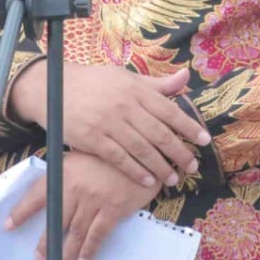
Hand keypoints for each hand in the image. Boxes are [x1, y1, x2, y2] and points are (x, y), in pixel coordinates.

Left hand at [5, 152, 159, 259]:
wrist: (143, 152)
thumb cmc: (111, 155)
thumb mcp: (82, 156)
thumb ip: (66, 174)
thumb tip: (51, 191)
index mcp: (65, 173)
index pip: (38, 195)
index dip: (21, 211)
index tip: (8, 225)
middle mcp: (76, 188)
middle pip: (56, 220)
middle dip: (46, 242)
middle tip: (39, 257)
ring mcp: (95, 200)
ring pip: (76, 231)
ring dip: (68, 252)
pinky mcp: (113, 209)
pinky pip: (97, 234)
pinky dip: (90, 249)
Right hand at [9, 63, 208, 188]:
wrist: (54, 88)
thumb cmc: (95, 83)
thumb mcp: (125, 78)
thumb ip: (156, 84)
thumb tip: (186, 77)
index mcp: (135, 89)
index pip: (169, 110)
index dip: (189, 127)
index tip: (205, 141)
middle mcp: (125, 106)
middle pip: (159, 134)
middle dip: (179, 153)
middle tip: (192, 166)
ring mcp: (108, 123)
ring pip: (142, 150)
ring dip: (160, 167)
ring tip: (173, 178)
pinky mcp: (93, 139)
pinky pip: (120, 159)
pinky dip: (136, 172)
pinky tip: (148, 181)